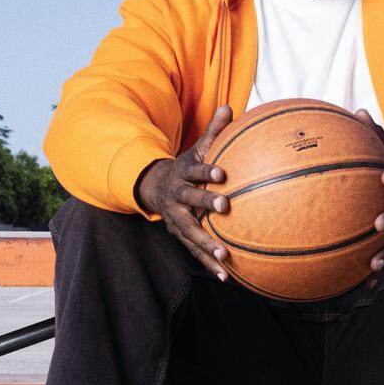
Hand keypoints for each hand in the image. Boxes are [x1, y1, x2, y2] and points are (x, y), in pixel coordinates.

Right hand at [135, 105, 232, 279]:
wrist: (155, 188)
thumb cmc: (186, 167)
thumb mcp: (197, 148)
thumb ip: (214, 131)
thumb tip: (229, 107)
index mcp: (183, 174)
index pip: (196, 170)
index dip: (207, 171)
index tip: (223, 172)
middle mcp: (177, 197)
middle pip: (190, 200)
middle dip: (206, 203)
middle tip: (224, 207)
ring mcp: (177, 218)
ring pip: (191, 232)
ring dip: (206, 244)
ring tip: (224, 255)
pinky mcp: (180, 235)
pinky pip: (195, 251)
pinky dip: (209, 264)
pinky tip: (226, 277)